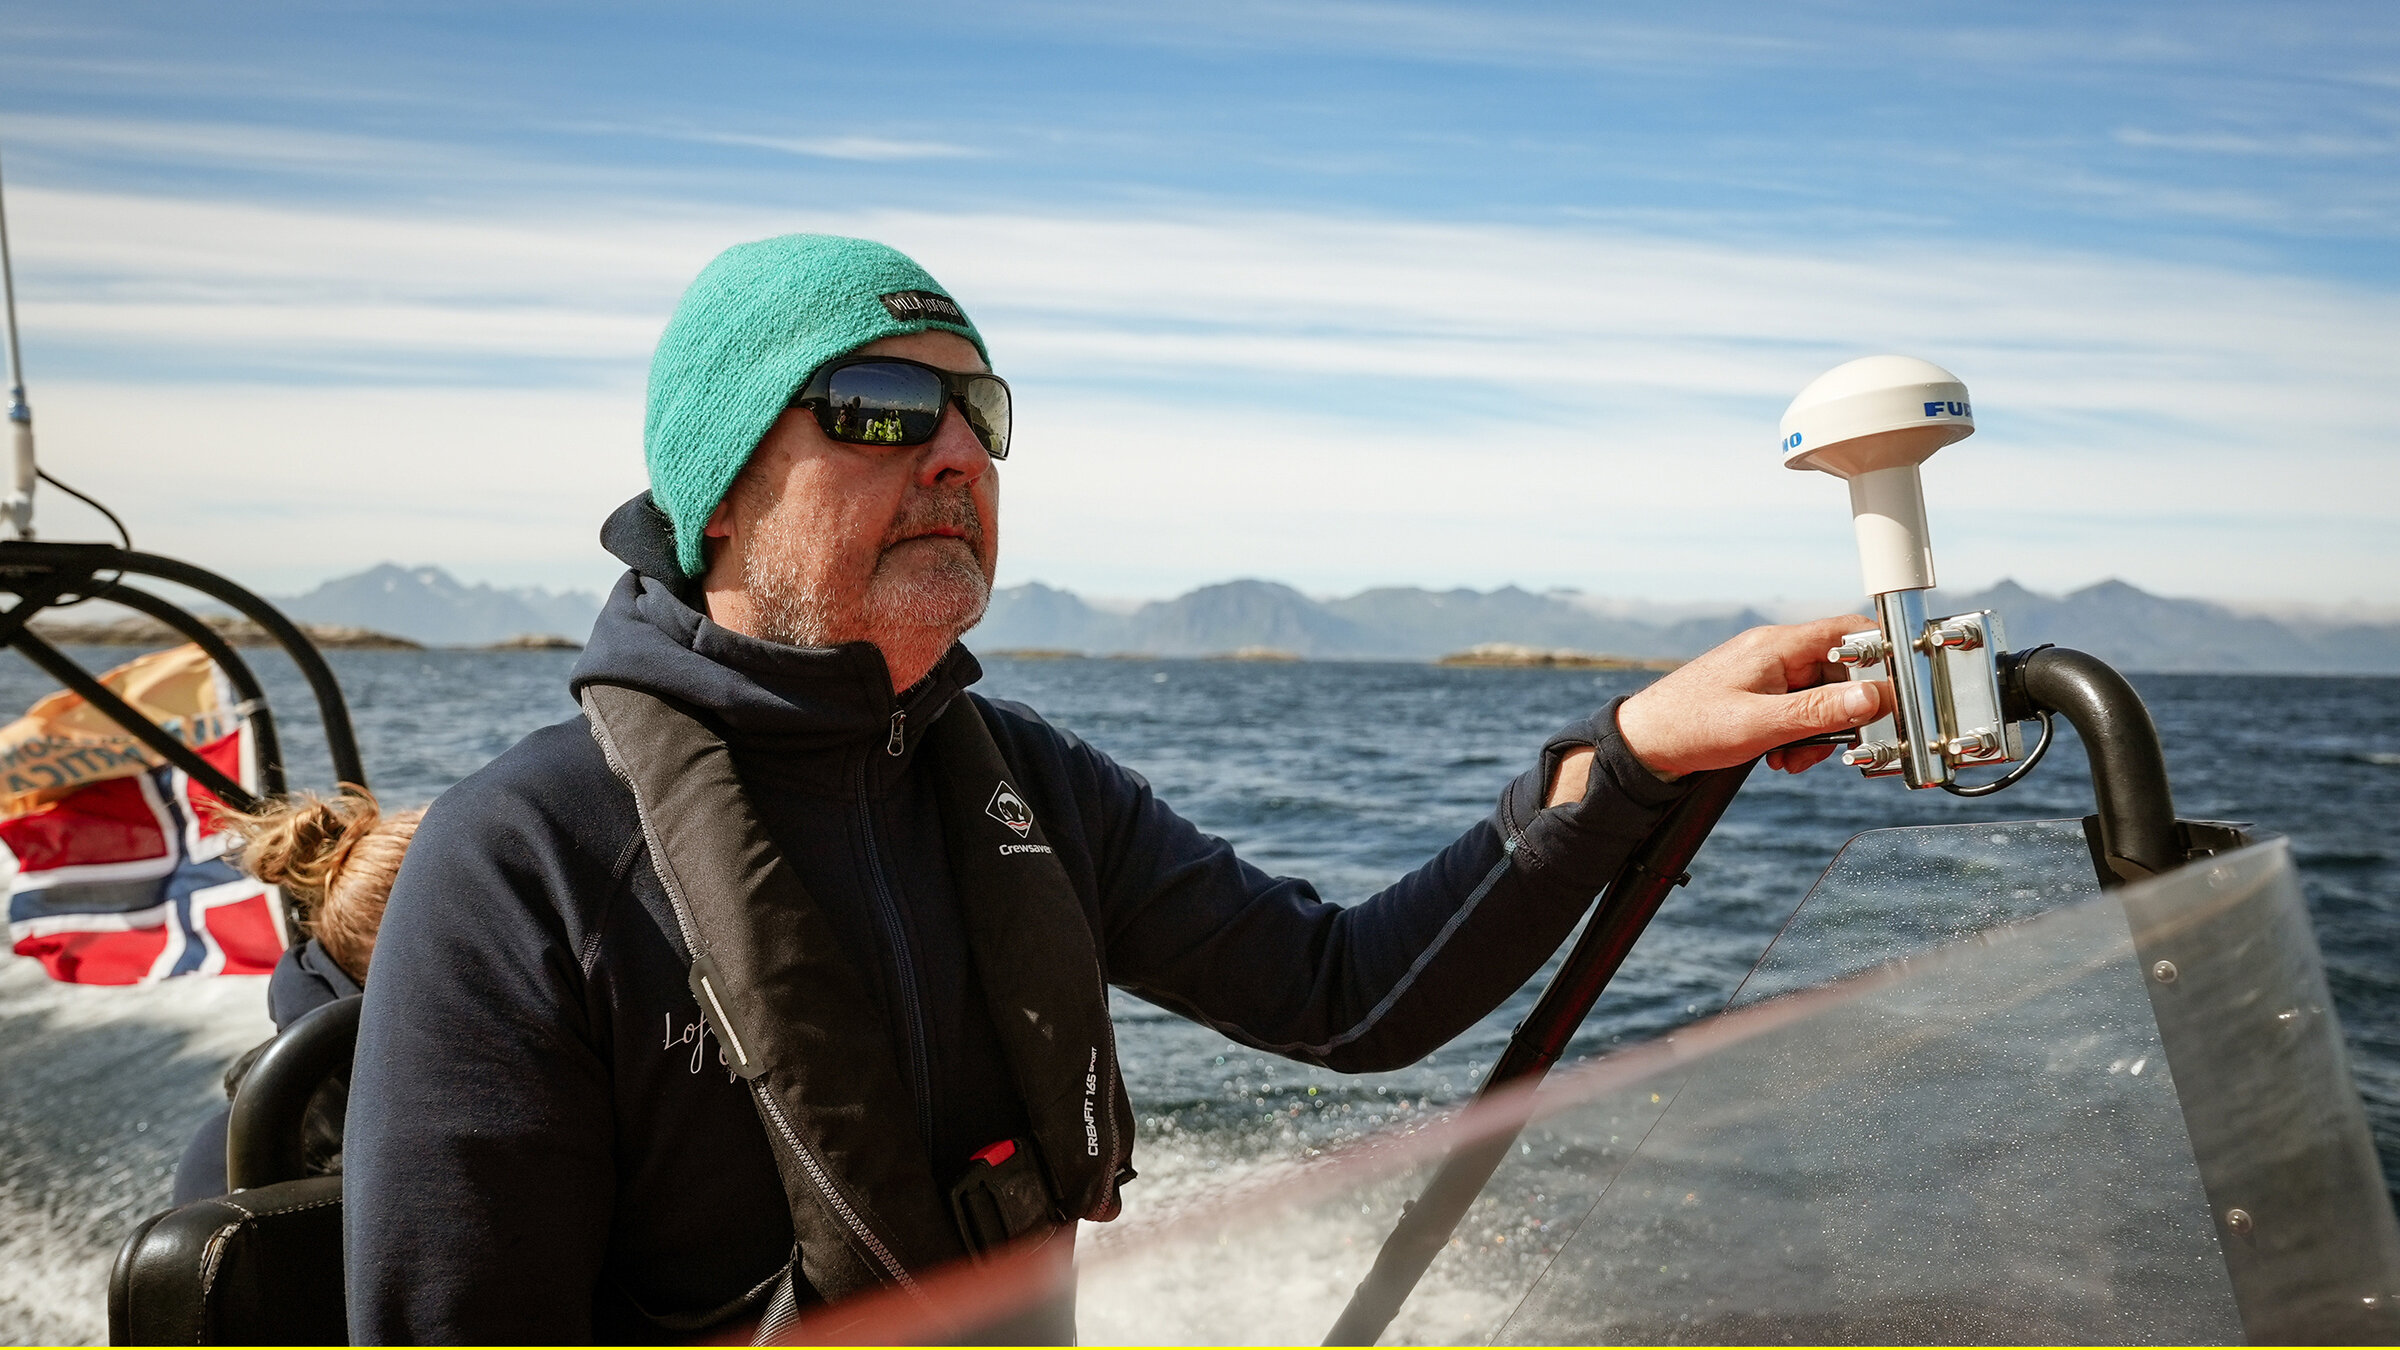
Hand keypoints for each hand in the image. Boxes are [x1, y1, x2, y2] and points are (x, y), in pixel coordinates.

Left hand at [1615, 616, 1895, 778]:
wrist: (1643, 745)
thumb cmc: (1689, 727)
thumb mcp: (1761, 724)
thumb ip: (1819, 712)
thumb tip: (1872, 698)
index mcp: (1778, 646)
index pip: (1849, 633)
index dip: (1880, 659)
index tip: (1893, 695)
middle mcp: (1775, 653)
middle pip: (1838, 673)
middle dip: (1842, 714)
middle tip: (1831, 747)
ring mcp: (1765, 674)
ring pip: (1818, 698)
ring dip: (1817, 732)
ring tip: (1791, 757)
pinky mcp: (1756, 695)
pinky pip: (1796, 710)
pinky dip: (1796, 734)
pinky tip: (1778, 756)